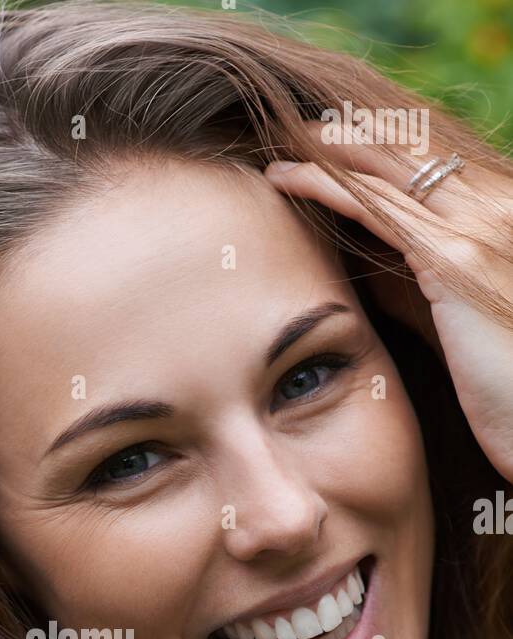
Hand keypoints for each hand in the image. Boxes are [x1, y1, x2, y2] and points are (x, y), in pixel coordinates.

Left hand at [264, 125, 512, 483]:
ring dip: (324, 149)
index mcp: (498, 213)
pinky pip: (374, 208)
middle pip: (406, 150)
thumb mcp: (446, 312)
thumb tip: (359, 256)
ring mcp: (477, 226)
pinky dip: (325, 186)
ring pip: (386, 168)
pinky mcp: (451, 258)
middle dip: (345, 134)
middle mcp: (494, 206)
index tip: (318, 141)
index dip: (370, 146)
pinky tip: (286, 179)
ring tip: (277, 143)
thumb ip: (410, 277)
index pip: (426, 160)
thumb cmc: (495, 380)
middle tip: (288, 128)